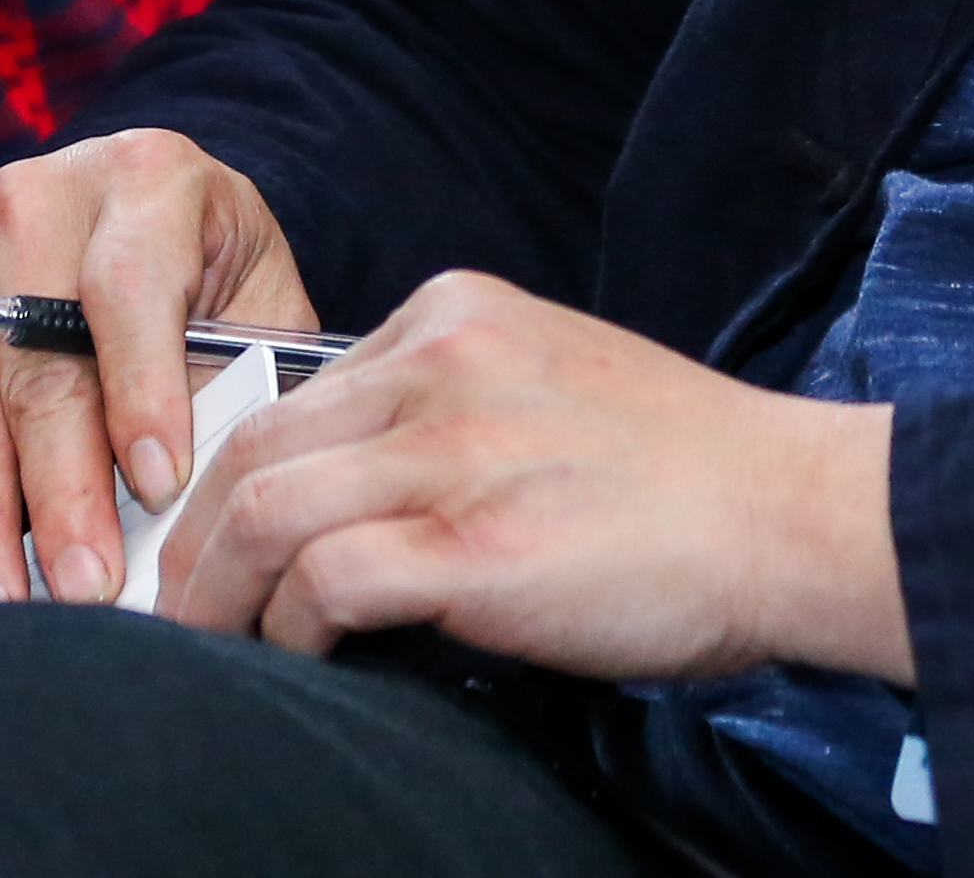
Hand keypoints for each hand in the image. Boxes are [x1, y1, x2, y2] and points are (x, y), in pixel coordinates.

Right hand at [0, 130, 321, 607]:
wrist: (124, 208)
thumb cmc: (205, 269)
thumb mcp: (255, 293)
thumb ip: (243, 375)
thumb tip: (207, 499)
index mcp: (144, 181)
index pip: (130, 289)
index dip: (143, 391)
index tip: (161, 485)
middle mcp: (33, 203)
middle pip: (39, 367)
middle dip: (62, 495)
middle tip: (88, 590)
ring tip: (6, 609)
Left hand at [157, 270, 909, 689]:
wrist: (794, 511)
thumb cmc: (686, 471)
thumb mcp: (550, 381)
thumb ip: (450, 407)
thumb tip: (346, 494)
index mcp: (457, 311)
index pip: (293, 392)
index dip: (235, 479)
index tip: (216, 542)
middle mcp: (445, 360)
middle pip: (254, 447)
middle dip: (197, 542)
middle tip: (179, 611)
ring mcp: (459, 451)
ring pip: (266, 512)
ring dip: (216, 596)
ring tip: (210, 650)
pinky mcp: (474, 546)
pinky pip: (323, 583)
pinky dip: (286, 632)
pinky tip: (301, 662)